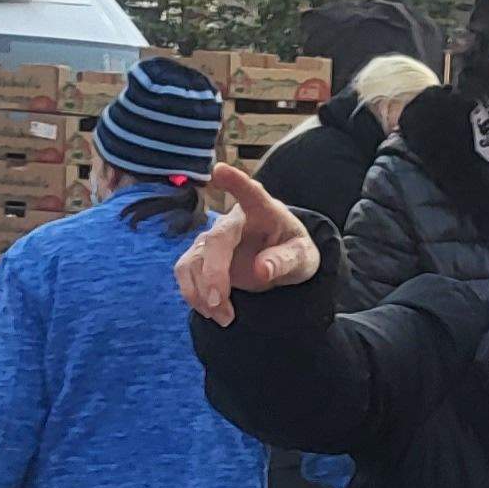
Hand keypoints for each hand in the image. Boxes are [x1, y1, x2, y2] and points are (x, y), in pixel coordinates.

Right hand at [175, 162, 317, 324]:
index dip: (235, 181)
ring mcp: (212, 238)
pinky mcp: (200, 256)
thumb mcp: (303, 258)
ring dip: (202, 290)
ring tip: (224, 317)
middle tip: (221, 304)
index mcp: (264, 211)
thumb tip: (261, 270)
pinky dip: (194, 294)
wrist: (280, 259)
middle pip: (215, 240)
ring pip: (193, 259)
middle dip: (214, 274)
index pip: (250, 193)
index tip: (220, 170)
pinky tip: (211, 311)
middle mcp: (232, 221)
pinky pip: (186, 272)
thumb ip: (286, 261)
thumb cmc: (293, 251)